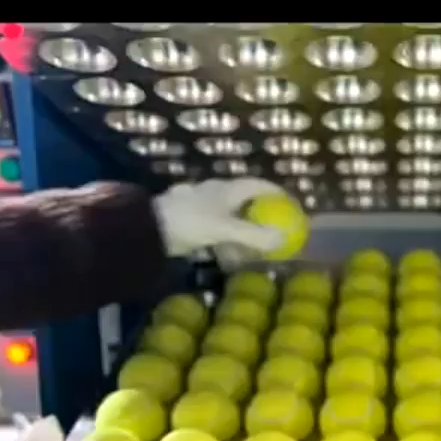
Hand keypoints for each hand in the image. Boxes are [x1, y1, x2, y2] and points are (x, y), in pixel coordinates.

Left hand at [153, 178, 289, 258]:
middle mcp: (216, 193)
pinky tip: (229, 254)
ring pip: (231, 216)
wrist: (148, 228)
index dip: (278, 193)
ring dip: (244, 230)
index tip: (292, 205)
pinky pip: (217, 229)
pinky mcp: (191, 221)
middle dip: (262, 214)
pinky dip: (227, 239)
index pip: (260, 185)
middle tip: (275, 228)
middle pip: (246, 201)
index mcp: (227, 189)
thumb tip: (284, 239)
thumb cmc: (189, 221)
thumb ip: (254, 235)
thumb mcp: (225, 229)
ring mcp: (202, 206)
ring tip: (254, 247)